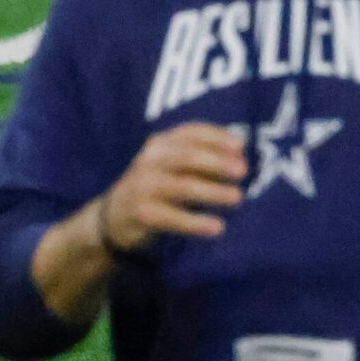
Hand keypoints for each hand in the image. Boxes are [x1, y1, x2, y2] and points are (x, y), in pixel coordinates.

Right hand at [101, 122, 247, 247]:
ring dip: (213, 191)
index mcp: (162, 143)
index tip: (241, 145)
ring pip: (182, 186)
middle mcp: (150, 160)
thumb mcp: (176, 166)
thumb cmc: (160, 185)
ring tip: (238, 198)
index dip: (216, 137)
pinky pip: (171, 217)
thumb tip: (240, 158)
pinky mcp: (141, 213)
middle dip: (217, 162)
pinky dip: (195, 222)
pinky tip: (217, 227)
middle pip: (187, 157)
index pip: (190, 133)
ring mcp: (143, 186)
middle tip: (243, 171)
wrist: (116, 216)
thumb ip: (205, 160)